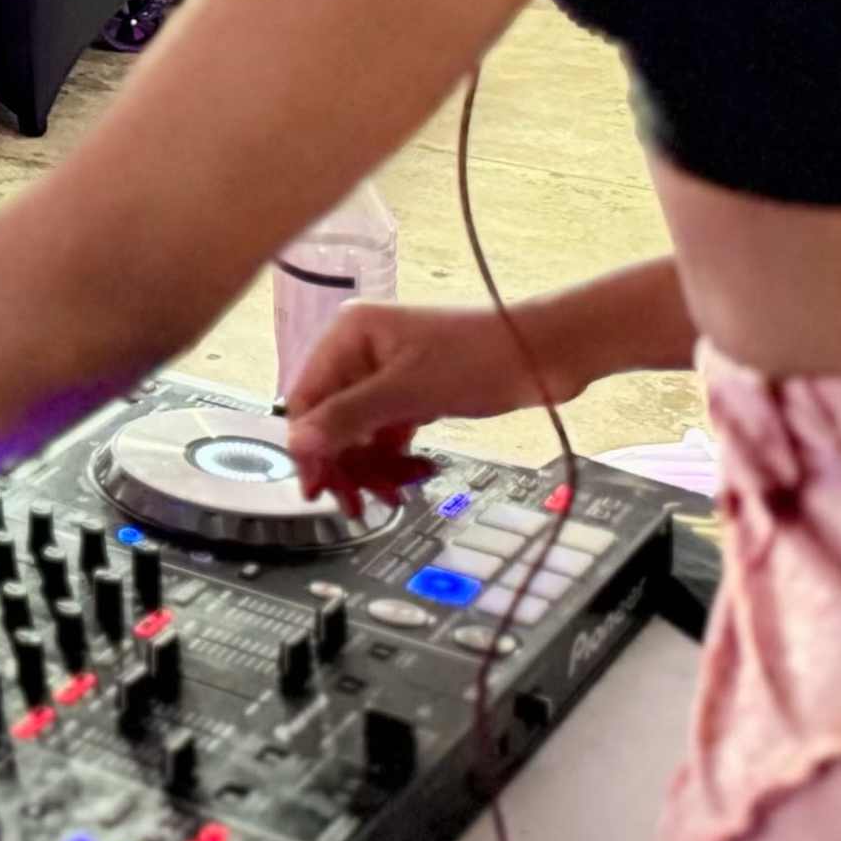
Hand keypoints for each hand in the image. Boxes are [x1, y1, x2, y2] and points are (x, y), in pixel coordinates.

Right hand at [284, 300, 546, 508]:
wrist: (544, 354)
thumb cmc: (477, 359)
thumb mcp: (407, 392)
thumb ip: (348, 418)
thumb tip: (297, 445)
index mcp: (347, 334)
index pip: (307, 397)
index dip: (309, 445)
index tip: (318, 491)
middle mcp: (359, 350)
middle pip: (331, 418)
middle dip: (346, 462)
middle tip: (358, 505)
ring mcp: (386, 372)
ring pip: (360, 431)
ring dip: (373, 466)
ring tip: (393, 494)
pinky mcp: (411, 392)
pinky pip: (387, 431)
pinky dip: (395, 457)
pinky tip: (413, 474)